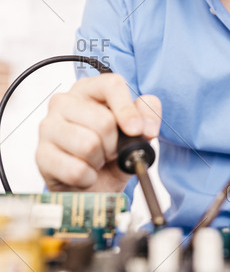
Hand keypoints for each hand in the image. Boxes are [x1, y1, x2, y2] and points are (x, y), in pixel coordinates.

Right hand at [36, 73, 161, 191]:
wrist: (92, 186)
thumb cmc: (112, 154)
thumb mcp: (137, 134)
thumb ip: (147, 118)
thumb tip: (146, 126)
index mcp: (89, 89)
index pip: (111, 85)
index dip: (128, 109)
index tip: (137, 130)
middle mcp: (64, 102)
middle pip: (103, 120)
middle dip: (114, 144)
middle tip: (111, 151)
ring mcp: (49, 126)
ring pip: (88, 145)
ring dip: (100, 161)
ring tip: (96, 161)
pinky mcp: (41, 154)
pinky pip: (76, 169)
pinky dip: (88, 178)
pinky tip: (85, 174)